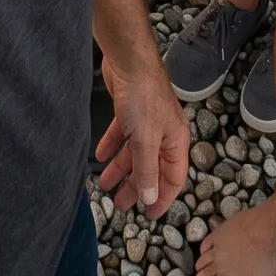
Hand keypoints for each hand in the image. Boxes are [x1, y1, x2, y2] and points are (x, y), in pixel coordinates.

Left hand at [96, 52, 188, 218]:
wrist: (129, 59)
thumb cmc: (143, 98)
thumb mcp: (145, 140)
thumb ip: (147, 170)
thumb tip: (149, 198)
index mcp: (175, 142)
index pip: (173, 179)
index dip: (162, 198)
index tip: (149, 216)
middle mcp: (164, 133)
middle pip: (151, 167)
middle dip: (136, 186)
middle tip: (120, 204)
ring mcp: (146, 121)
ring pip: (134, 152)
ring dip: (120, 168)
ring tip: (104, 184)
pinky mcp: (129, 109)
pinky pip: (122, 134)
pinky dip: (112, 146)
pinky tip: (100, 155)